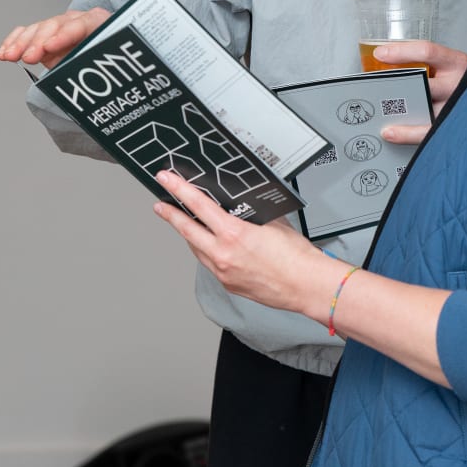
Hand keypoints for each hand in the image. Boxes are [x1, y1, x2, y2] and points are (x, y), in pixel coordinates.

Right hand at [0, 7, 110, 70]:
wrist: (108, 59)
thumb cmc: (110, 61)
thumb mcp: (107, 63)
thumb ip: (95, 65)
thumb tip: (88, 78)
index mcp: (97, 22)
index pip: (80, 24)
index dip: (63, 35)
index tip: (49, 47)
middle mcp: (76, 20)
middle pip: (54, 25)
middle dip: (38, 41)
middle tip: (27, 58)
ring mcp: (58, 27)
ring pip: (37, 29)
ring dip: (21, 43)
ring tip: (8, 56)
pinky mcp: (44, 35)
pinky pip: (27, 33)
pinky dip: (15, 42)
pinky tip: (4, 52)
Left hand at [153, 170, 336, 317]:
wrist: (306, 285)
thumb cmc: (296, 257)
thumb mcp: (272, 221)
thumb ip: (250, 213)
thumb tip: (238, 208)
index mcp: (233, 234)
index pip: (198, 205)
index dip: (178, 190)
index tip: (166, 181)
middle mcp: (223, 254)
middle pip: (187, 230)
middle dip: (171, 215)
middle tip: (160, 206)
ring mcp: (223, 272)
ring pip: (197, 249)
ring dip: (190, 235)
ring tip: (185, 224)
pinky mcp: (228, 284)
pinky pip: (210, 264)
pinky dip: (207, 252)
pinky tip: (211, 246)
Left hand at [374, 40, 466, 144]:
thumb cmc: (465, 82)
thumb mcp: (451, 67)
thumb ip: (428, 65)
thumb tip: (388, 65)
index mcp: (457, 63)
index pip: (427, 51)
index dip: (401, 51)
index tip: (380, 54)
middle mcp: (459, 84)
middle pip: (422, 82)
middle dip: (396, 83)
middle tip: (374, 85)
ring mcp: (457, 108)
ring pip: (422, 108)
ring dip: (397, 109)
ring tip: (377, 110)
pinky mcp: (454, 127)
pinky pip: (426, 132)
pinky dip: (405, 133)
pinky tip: (390, 132)